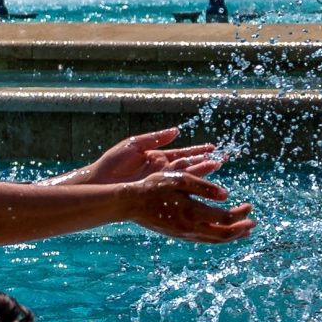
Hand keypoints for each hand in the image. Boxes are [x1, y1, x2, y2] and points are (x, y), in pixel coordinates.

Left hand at [69, 127, 225, 186]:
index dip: (197, 150)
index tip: (212, 147)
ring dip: (200, 172)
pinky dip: (188, 186)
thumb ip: (156, 138)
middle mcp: (161, 170)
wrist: (99, 182)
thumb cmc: (112, 163)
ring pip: (185, 176)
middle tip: (222, 160)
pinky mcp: (155, 191)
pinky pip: (174, 188)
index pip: (182, 153)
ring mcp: (159, 182)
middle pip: (188, 165)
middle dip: (205, 162)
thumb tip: (176, 130)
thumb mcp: (134, 145)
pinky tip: (200, 184)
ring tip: (216, 167)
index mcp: (157, 157)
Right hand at [122, 171, 255, 243]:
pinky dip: (218, 237)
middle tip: (253, 223)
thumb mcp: (179, 179)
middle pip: (223, 235)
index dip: (240, 213)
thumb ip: (203, 186)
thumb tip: (226, 195)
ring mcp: (184, 234)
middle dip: (241, 229)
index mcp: (192, 212)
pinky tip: (222, 233)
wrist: (131, 203)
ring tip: (244, 231)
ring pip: (214, 241)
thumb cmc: (154, 186)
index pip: (224, 218)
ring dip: (231, 236)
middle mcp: (190, 228)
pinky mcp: (179, 235)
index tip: (250, 206)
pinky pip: (204, 240)